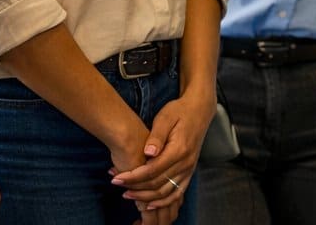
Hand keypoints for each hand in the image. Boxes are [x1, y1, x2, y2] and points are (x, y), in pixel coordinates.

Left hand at [111, 92, 214, 216]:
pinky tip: (149, 204)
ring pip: (165, 192)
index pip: (152, 170)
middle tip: (116, 183)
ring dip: (145, 197)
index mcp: (179, 149)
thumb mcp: (165, 117)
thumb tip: (147, 152)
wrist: (199, 110)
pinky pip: (177, 193)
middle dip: (134, 187)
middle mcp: (186, 163)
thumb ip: (156, 135)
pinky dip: (163, 202)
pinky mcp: (189, 172)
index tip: (116, 177)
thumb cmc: (179, 111)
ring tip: (127, 194)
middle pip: (157, 184)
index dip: (132, 177)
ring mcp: (189, 169)